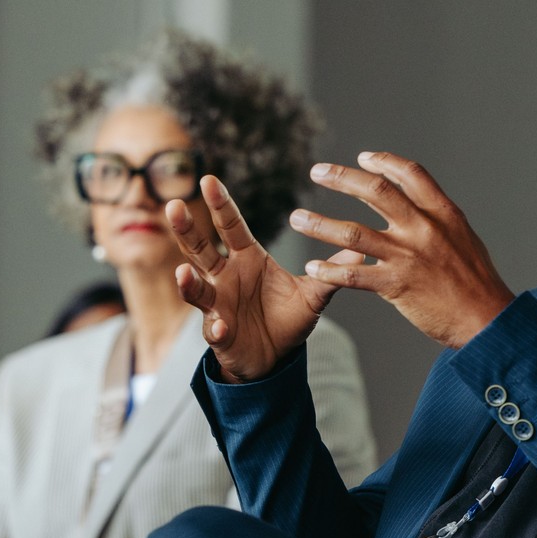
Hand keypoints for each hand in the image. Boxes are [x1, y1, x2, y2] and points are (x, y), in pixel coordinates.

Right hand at [169, 176, 338, 381]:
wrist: (276, 358)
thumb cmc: (288, 319)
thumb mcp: (313, 295)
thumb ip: (331, 272)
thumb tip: (362, 248)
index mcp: (246, 259)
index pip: (231, 227)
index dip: (220, 205)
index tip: (209, 179)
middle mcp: (225, 277)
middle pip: (200, 249)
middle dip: (186, 229)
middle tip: (174, 206)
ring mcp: (217, 305)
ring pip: (196, 288)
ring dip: (189, 281)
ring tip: (184, 272)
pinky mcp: (219, 333)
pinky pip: (214, 329)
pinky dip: (216, 328)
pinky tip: (219, 326)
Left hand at [292, 152, 516, 347]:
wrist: (487, 320)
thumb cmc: (478, 283)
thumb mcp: (465, 239)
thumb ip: (439, 221)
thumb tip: (420, 208)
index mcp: (443, 214)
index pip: (410, 175)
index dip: (384, 162)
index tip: (363, 157)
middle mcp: (423, 229)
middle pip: (376, 192)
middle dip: (342, 178)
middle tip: (317, 172)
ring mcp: (408, 256)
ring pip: (353, 232)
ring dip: (319, 224)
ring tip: (296, 219)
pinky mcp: (396, 285)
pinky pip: (353, 274)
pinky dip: (329, 270)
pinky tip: (313, 268)